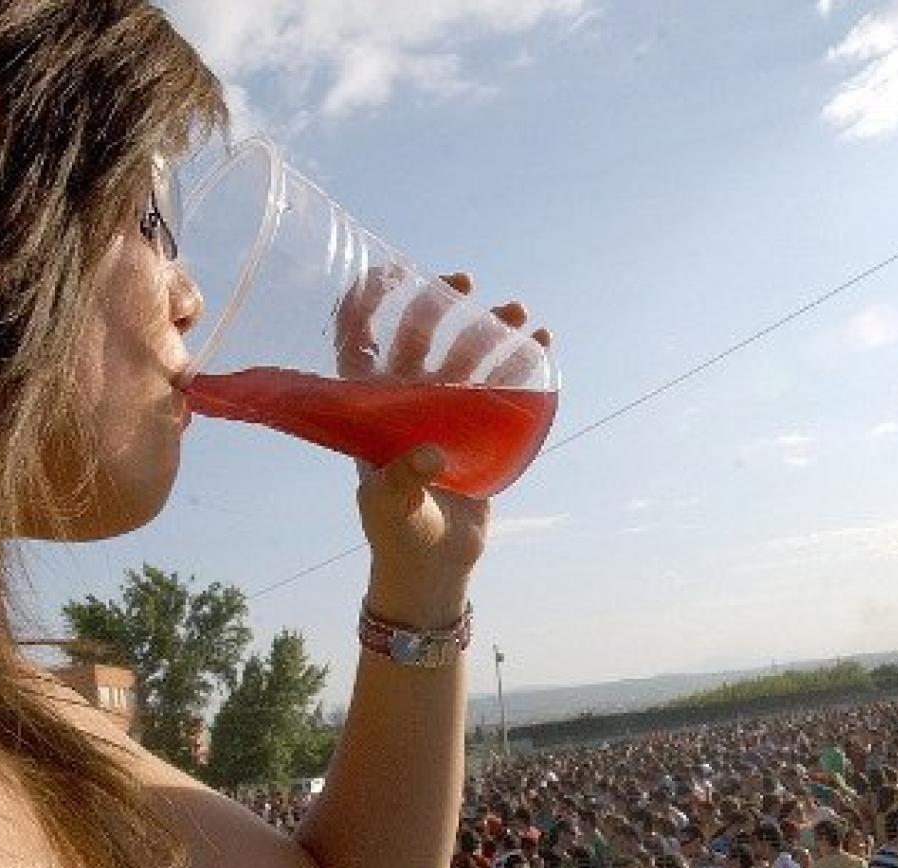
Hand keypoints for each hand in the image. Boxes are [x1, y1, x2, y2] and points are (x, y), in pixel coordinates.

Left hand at [349, 271, 549, 629]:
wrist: (433, 564)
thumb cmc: (397, 533)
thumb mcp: (390, 507)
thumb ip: (402, 480)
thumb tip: (430, 454)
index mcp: (369, 409)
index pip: (358, 342)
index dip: (367, 304)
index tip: (391, 272)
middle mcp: (405, 401)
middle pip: (418, 336)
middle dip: (440, 301)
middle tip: (465, 280)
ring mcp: (444, 412)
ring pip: (465, 354)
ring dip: (488, 327)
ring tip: (517, 312)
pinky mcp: (480, 429)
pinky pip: (500, 385)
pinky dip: (520, 361)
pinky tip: (540, 342)